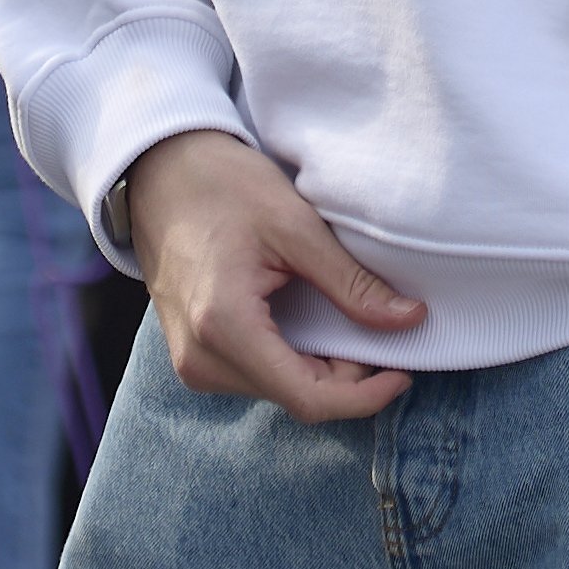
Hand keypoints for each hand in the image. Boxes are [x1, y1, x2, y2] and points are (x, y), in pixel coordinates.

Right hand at [125, 127, 425, 421]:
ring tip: (346, 324)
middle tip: (379, 333)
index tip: (402, 372)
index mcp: (223, 326)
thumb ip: (352, 283)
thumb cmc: (221, 185)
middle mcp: (200, 358)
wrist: (159, 170)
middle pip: (295, 398)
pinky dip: (292, 361)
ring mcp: (190, 361)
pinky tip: (311, 325)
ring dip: (319, 371)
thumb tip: (409, 320)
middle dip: (346, 379)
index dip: (364, 396)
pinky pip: (254, 376)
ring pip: (276, 392)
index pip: (307, 398)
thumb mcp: (295, 226)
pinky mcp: (191, 353)